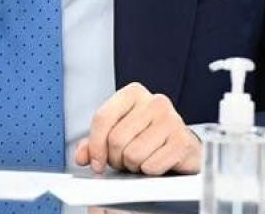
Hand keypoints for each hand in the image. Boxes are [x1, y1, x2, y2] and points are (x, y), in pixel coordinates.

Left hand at [74, 82, 201, 175]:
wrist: (181, 146)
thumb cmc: (146, 136)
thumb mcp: (117, 132)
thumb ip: (95, 142)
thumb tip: (82, 156)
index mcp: (133, 93)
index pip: (102, 118)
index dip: (95, 145)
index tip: (96, 162)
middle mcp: (154, 102)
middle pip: (116, 139)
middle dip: (115, 158)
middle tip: (123, 161)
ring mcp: (172, 120)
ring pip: (133, 154)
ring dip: (132, 166)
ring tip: (140, 161)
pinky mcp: (183, 142)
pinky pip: (152, 166)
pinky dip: (148, 171)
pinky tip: (155, 163)